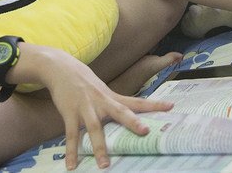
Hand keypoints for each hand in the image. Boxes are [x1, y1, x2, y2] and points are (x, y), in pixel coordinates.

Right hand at [24, 46, 172, 169]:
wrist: (61, 68)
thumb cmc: (85, 83)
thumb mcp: (103, 91)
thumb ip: (114, 105)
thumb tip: (129, 119)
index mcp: (112, 97)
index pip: (137, 101)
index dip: (154, 104)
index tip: (171, 107)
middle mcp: (102, 101)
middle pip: (120, 112)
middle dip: (132, 122)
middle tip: (145, 132)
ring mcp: (85, 107)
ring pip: (94, 128)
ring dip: (99, 147)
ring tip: (104, 166)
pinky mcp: (70, 113)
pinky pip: (71, 135)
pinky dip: (72, 151)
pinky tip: (72, 166)